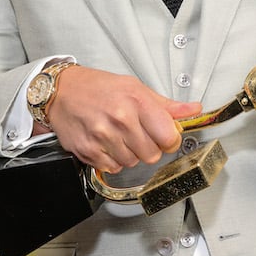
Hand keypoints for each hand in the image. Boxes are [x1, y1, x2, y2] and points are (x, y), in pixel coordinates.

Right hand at [37, 65, 201, 173]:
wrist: (61, 91)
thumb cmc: (98, 88)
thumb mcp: (135, 87)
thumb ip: (166, 104)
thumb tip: (194, 110)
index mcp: (136, 100)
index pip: (168, 136)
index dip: (168, 139)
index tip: (163, 135)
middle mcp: (120, 118)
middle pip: (152, 154)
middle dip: (148, 147)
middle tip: (136, 133)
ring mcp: (103, 136)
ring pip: (133, 162)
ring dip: (130, 153)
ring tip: (118, 135)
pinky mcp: (88, 150)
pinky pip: (113, 167)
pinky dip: (112, 159)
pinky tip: (106, 143)